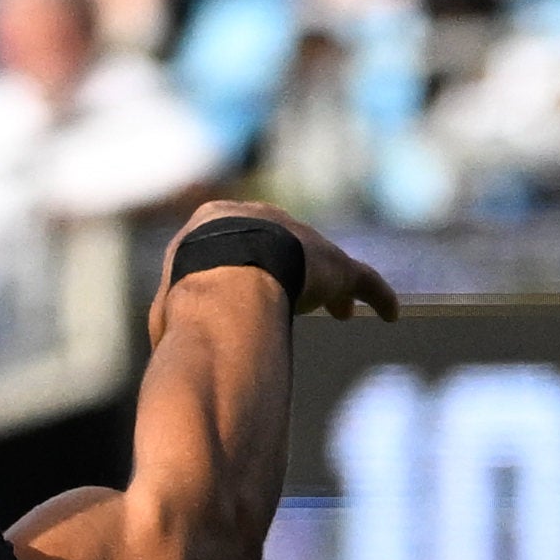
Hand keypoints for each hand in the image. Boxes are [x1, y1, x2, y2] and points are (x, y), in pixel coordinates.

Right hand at [165, 197, 392, 318]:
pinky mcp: (337, 266)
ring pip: (323, 264)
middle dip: (292, 270)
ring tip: (341, 312)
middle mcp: (264, 218)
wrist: (226, 274)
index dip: (243, 264)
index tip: (249, 286)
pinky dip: (378, 297)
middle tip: (299, 294)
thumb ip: (173, 313)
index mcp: (216, 219)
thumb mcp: (168, 304)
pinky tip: (391, 314)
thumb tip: (167, 341)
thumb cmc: (188, 293)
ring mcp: (304, 240)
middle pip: (283, 245)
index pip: (234, 237)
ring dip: (331, 289)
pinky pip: (364, 282)